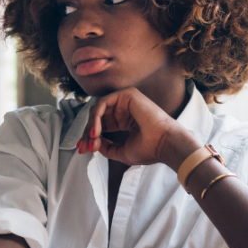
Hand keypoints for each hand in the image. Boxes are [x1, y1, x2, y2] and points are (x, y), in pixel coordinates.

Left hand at [78, 87, 199, 168]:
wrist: (164, 145)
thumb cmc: (149, 150)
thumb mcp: (121, 152)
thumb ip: (107, 147)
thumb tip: (94, 143)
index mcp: (125, 121)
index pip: (102, 125)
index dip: (90, 137)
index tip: (83, 150)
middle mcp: (125, 110)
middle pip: (98, 116)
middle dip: (87, 132)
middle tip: (84, 147)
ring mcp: (126, 101)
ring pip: (98, 109)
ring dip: (91, 125)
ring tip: (92, 139)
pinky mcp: (128, 95)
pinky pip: (104, 102)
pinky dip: (96, 117)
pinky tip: (96, 130)